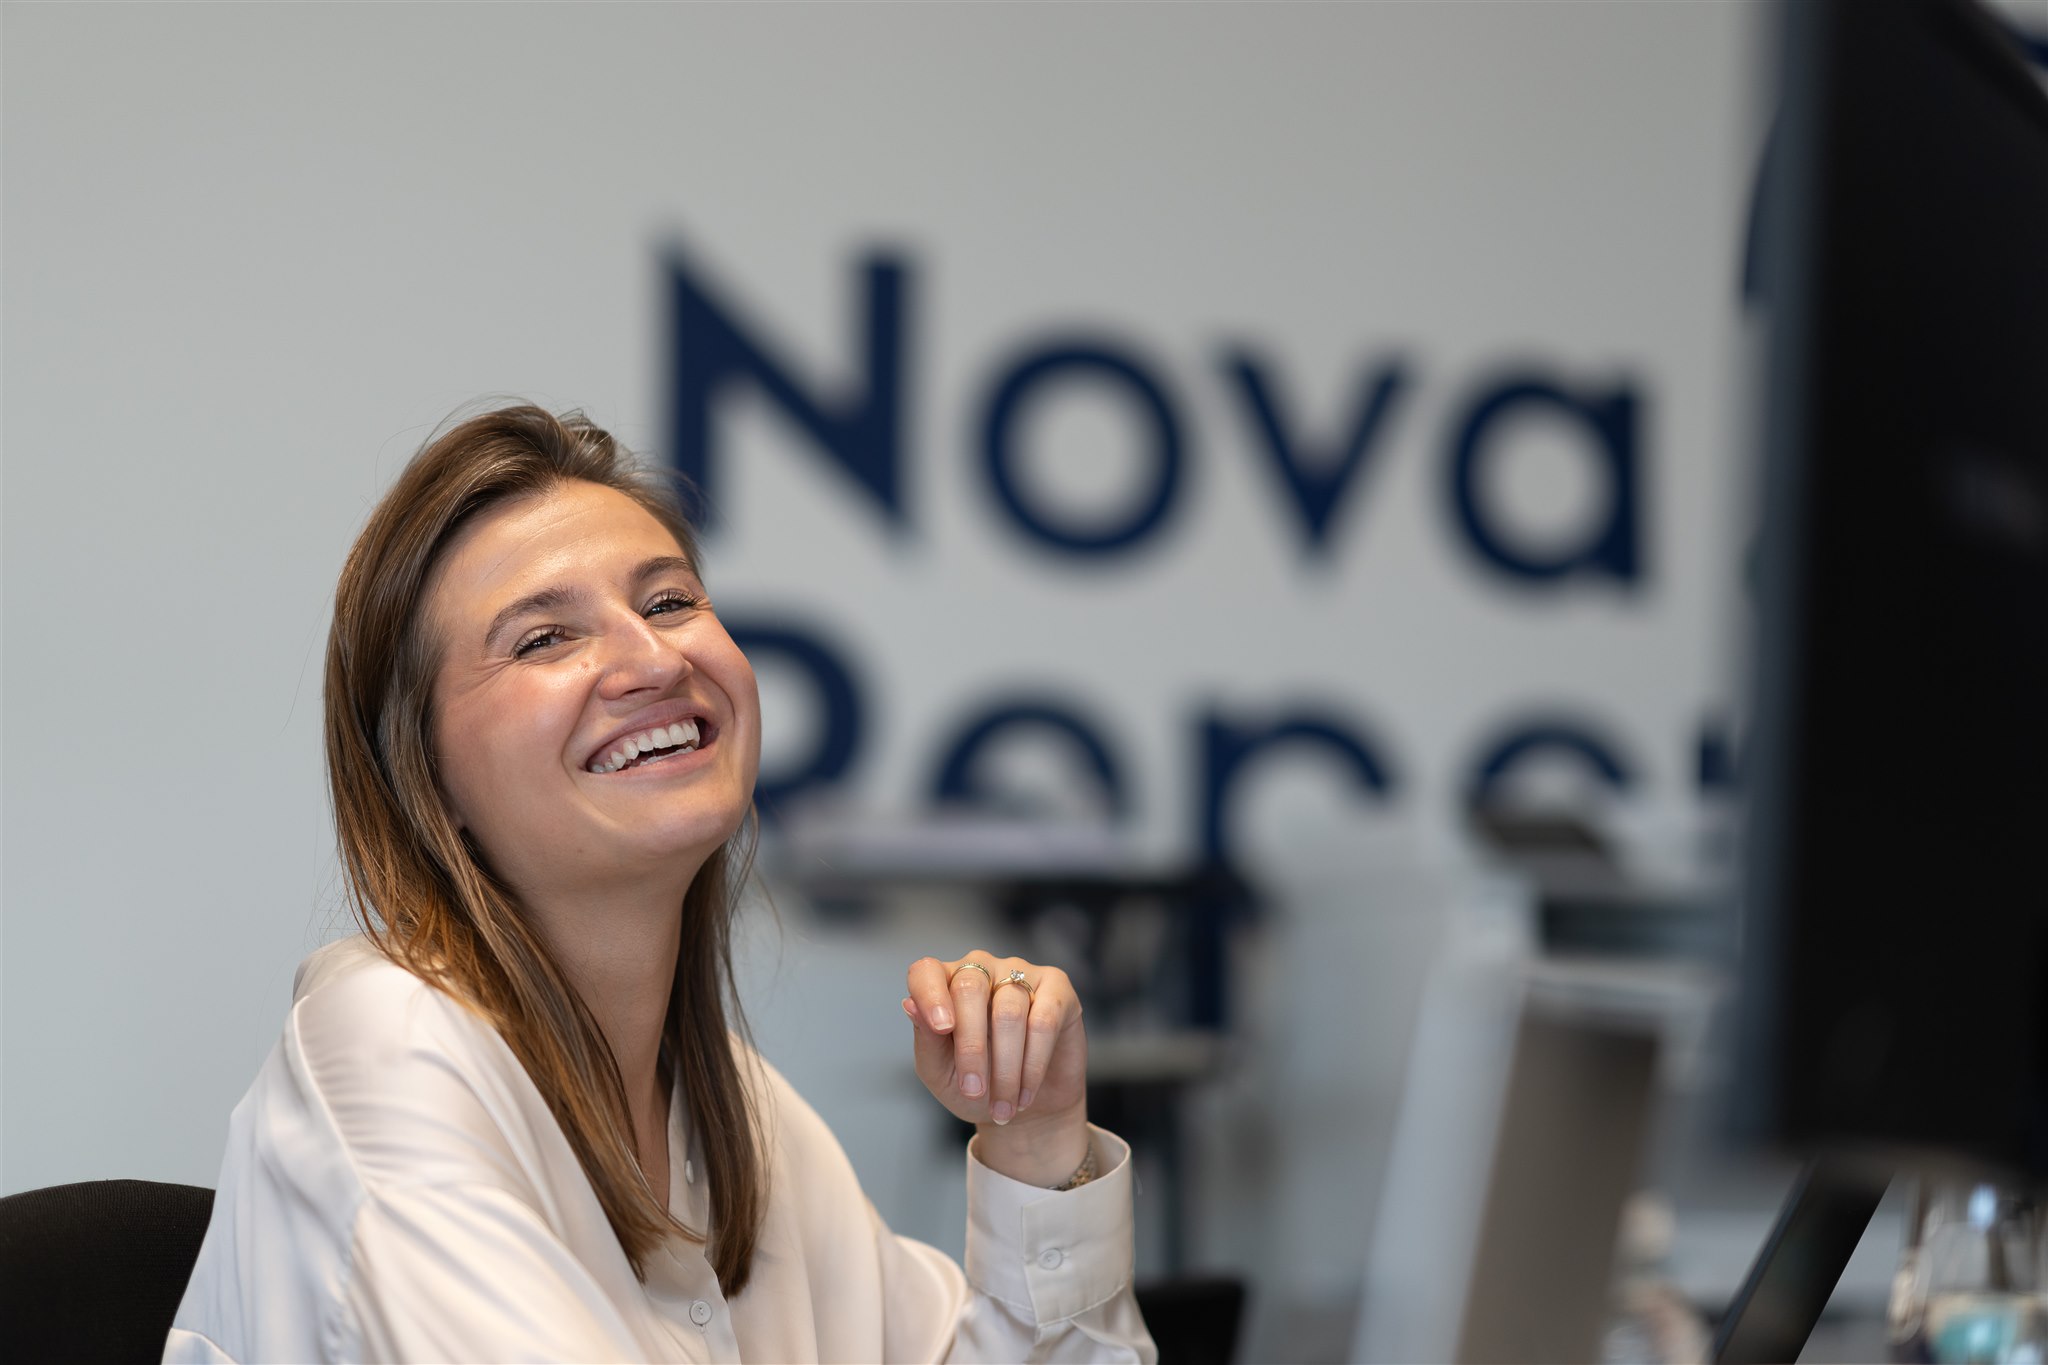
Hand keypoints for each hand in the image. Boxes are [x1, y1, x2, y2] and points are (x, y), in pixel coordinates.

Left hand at [903, 952, 1089, 1186]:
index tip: (941, 1028)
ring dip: (1006, 1068)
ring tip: (1004, 1107)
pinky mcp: (1057, 990)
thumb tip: (910, 1005)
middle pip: (969, 989)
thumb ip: (927, 1040)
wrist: (1027, 1113)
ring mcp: (1020, 974)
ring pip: (1009, 1012)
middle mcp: (981, 970)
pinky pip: (1044, 1020)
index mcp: (944, 985)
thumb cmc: (977, 1088)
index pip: (927, 972)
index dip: (930, 995)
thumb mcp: (941, 1073)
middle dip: (970, 1048)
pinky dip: (1033, 1064)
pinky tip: (1025, 1093)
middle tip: (974, 1091)